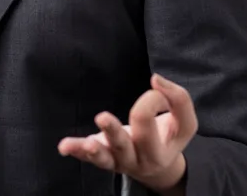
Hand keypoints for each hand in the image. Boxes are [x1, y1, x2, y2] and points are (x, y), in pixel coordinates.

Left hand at [58, 74, 196, 194]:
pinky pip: (88, 159)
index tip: (154, 85)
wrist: (158, 167)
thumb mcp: (182, 122)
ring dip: (94, 150)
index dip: (152, 99)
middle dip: (114, 131)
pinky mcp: (103, 159)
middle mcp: (140, 159)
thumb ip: (178, 99)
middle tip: (101, 117)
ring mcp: (119, 162)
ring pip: (105, 157)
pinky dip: (77, 152)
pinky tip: (64, 147)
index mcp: (162, 150)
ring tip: (87, 143)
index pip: (152, 122)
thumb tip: (156, 79)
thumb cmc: (166, 135)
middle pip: (126, 145)